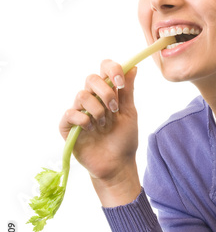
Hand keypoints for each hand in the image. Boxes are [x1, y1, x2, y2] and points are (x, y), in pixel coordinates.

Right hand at [59, 60, 140, 205]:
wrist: (117, 165)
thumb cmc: (123, 139)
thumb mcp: (129, 113)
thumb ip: (128, 91)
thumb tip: (132, 67)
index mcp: (107, 93)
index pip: (104, 68)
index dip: (111, 69)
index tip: (121, 83)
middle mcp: (91, 99)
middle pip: (91, 78)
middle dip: (105, 92)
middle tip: (114, 109)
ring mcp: (78, 111)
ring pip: (81, 95)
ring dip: (97, 110)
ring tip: (105, 124)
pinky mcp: (67, 126)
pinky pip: (70, 113)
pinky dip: (83, 120)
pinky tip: (91, 130)